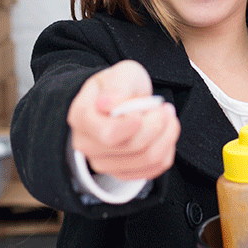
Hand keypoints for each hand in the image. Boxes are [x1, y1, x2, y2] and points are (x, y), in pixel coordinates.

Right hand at [67, 60, 179, 181]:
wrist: (120, 101)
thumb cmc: (120, 86)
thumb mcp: (121, 73)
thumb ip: (118, 85)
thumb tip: (110, 104)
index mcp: (81, 116)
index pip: (108, 133)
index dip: (133, 123)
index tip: (145, 107)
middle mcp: (86, 144)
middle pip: (132, 146)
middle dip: (157, 124)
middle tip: (163, 108)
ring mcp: (102, 162)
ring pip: (146, 159)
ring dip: (167, 135)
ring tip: (167, 117)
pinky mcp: (120, 173)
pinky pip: (153, 169)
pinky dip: (166, 149)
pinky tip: (164, 133)